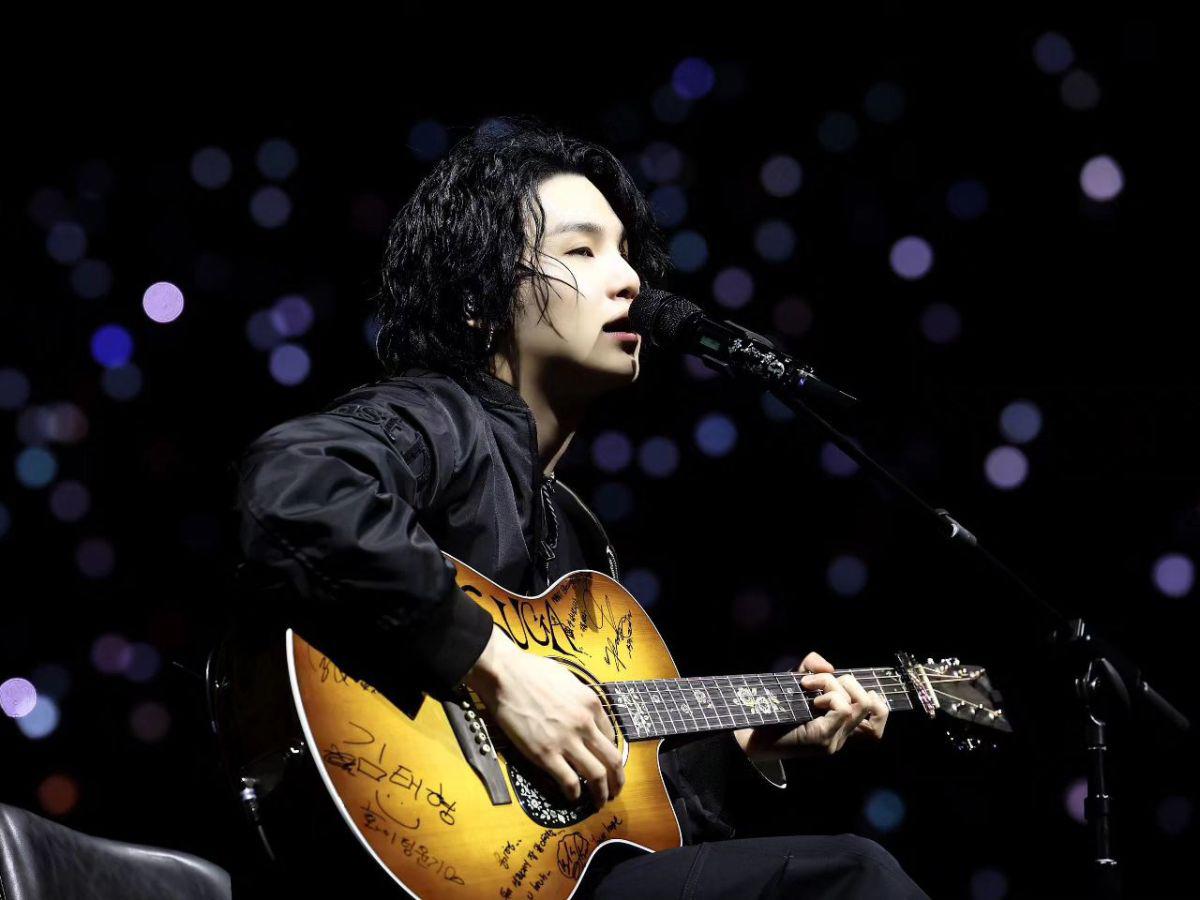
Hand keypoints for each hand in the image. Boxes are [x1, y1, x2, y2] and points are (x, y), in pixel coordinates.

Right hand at [464, 625, 623, 806]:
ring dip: (601, 793)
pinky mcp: (545, 754)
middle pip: (612, 760)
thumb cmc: (532, 672)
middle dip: (617, 780)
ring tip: (600, 801)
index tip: (607, 763)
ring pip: (596, 775)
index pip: (611, 737)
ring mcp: (566, 741)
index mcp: (592, 704)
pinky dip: (574, 793)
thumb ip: (580, 700)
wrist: (506, 675)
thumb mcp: (568, 680)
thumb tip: (583, 713)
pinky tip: (573, 797)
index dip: (610, 754)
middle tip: (616, 790)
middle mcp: (585, 724)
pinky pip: (569, 781)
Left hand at [735, 650, 888, 759]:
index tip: (844, 685)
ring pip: (860, 704)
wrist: (749, 736)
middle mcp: (841, 737)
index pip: (877, 724)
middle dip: (849, 682)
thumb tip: (829, 667)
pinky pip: (843, 709)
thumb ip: (812, 667)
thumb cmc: (773, 709)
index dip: (876, 700)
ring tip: (810, 687)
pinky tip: (809, 696)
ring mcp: (834, 740)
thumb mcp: (795, 682)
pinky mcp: (822, 738)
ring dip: (835, 685)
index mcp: (839, 729)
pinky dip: (829, 694)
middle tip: (818, 682)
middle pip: (874, 705)